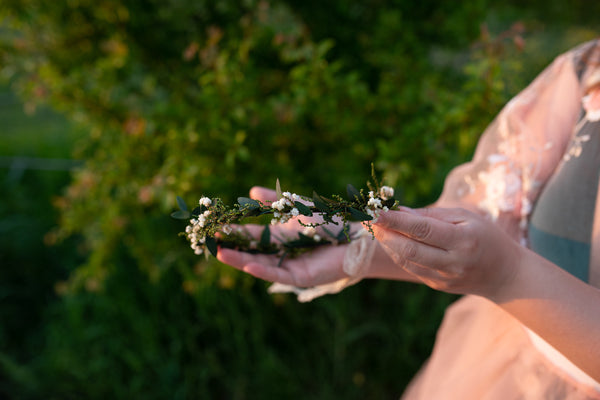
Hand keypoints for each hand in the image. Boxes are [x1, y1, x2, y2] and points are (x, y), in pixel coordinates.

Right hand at [217, 186, 351, 286]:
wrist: (360, 236)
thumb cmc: (334, 222)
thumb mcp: (299, 208)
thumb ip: (276, 202)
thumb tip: (252, 190)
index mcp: (281, 237)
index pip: (252, 236)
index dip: (235, 232)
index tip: (216, 227)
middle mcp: (283, 253)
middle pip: (251, 251)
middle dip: (231, 247)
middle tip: (209, 241)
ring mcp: (291, 265)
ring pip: (260, 264)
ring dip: (240, 259)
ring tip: (219, 253)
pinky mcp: (302, 276)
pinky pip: (278, 274)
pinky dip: (262, 270)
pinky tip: (247, 264)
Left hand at [372, 207, 520, 297]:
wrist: (505, 274)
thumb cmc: (486, 236)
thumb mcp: (466, 217)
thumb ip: (432, 215)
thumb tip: (400, 211)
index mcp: (464, 241)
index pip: (423, 230)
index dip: (396, 221)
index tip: (376, 211)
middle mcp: (453, 262)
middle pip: (410, 249)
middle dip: (385, 234)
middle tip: (368, 219)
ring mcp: (444, 278)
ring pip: (407, 261)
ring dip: (387, 244)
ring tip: (374, 228)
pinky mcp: (437, 286)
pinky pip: (411, 268)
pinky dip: (397, 253)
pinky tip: (388, 241)